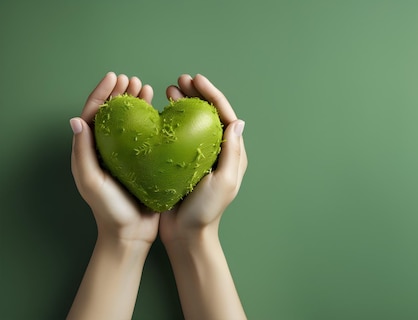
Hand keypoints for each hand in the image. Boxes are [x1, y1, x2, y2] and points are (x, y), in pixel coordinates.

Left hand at [70, 72, 159, 243]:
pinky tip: (160, 112)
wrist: (131, 233)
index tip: (115, 77)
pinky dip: (153, 121)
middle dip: (122, 93)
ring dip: (137, 103)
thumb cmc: (109, 210)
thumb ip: (83, 152)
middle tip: (134, 80)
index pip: (95, 113)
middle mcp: (109, 149)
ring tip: (147, 89)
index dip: (103, 92)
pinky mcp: (145, 162)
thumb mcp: (91, 180)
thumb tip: (77, 120)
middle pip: (114, 113)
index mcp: (92, 150)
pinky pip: (148, 136)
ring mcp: (128, 155)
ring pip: (131, 121)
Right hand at [159, 74, 247, 242]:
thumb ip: (233, 153)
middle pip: (208, 114)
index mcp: (231, 153)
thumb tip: (237, 122)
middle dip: (195, 94)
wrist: (186, 234)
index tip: (196, 79)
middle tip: (179, 80)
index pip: (224, 115)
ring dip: (182, 104)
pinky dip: (170, 121)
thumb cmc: (207, 211)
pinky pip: (177, 135)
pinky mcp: (181, 162)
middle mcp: (216, 151)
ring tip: (168, 90)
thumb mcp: (224, 181)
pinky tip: (160, 112)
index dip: (212, 94)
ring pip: (192, 121)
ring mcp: (198, 156)